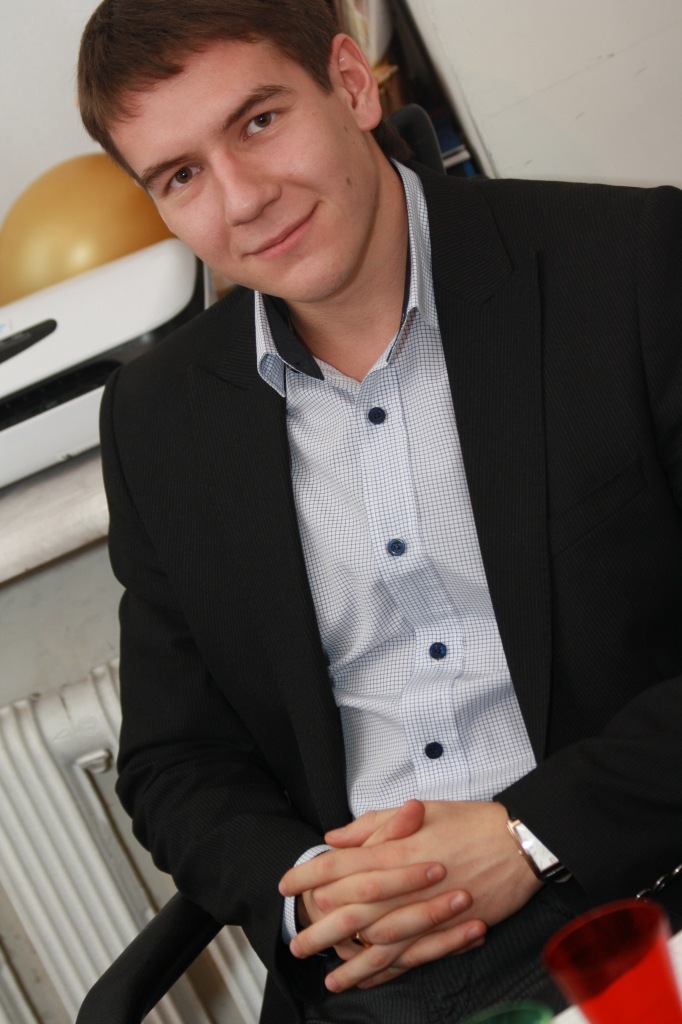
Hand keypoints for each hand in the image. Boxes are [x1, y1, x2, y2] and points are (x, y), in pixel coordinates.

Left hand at [280, 799, 540, 991]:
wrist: (518, 842)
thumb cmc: (470, 822)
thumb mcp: (420, 810)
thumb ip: (374, 825)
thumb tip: (336, 836)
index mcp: (394, 850)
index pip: (340, 865)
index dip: (309, 876)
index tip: (286, 884)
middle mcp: (403, 884)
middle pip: (350, 910)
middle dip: (318, 928)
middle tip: (295, 942)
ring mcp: (424, 911)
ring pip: (376, 943)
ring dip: (348, 960)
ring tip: (325, 973)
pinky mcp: (445, 932)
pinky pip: (408, 958)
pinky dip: (386, 970)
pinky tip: (369, 978)